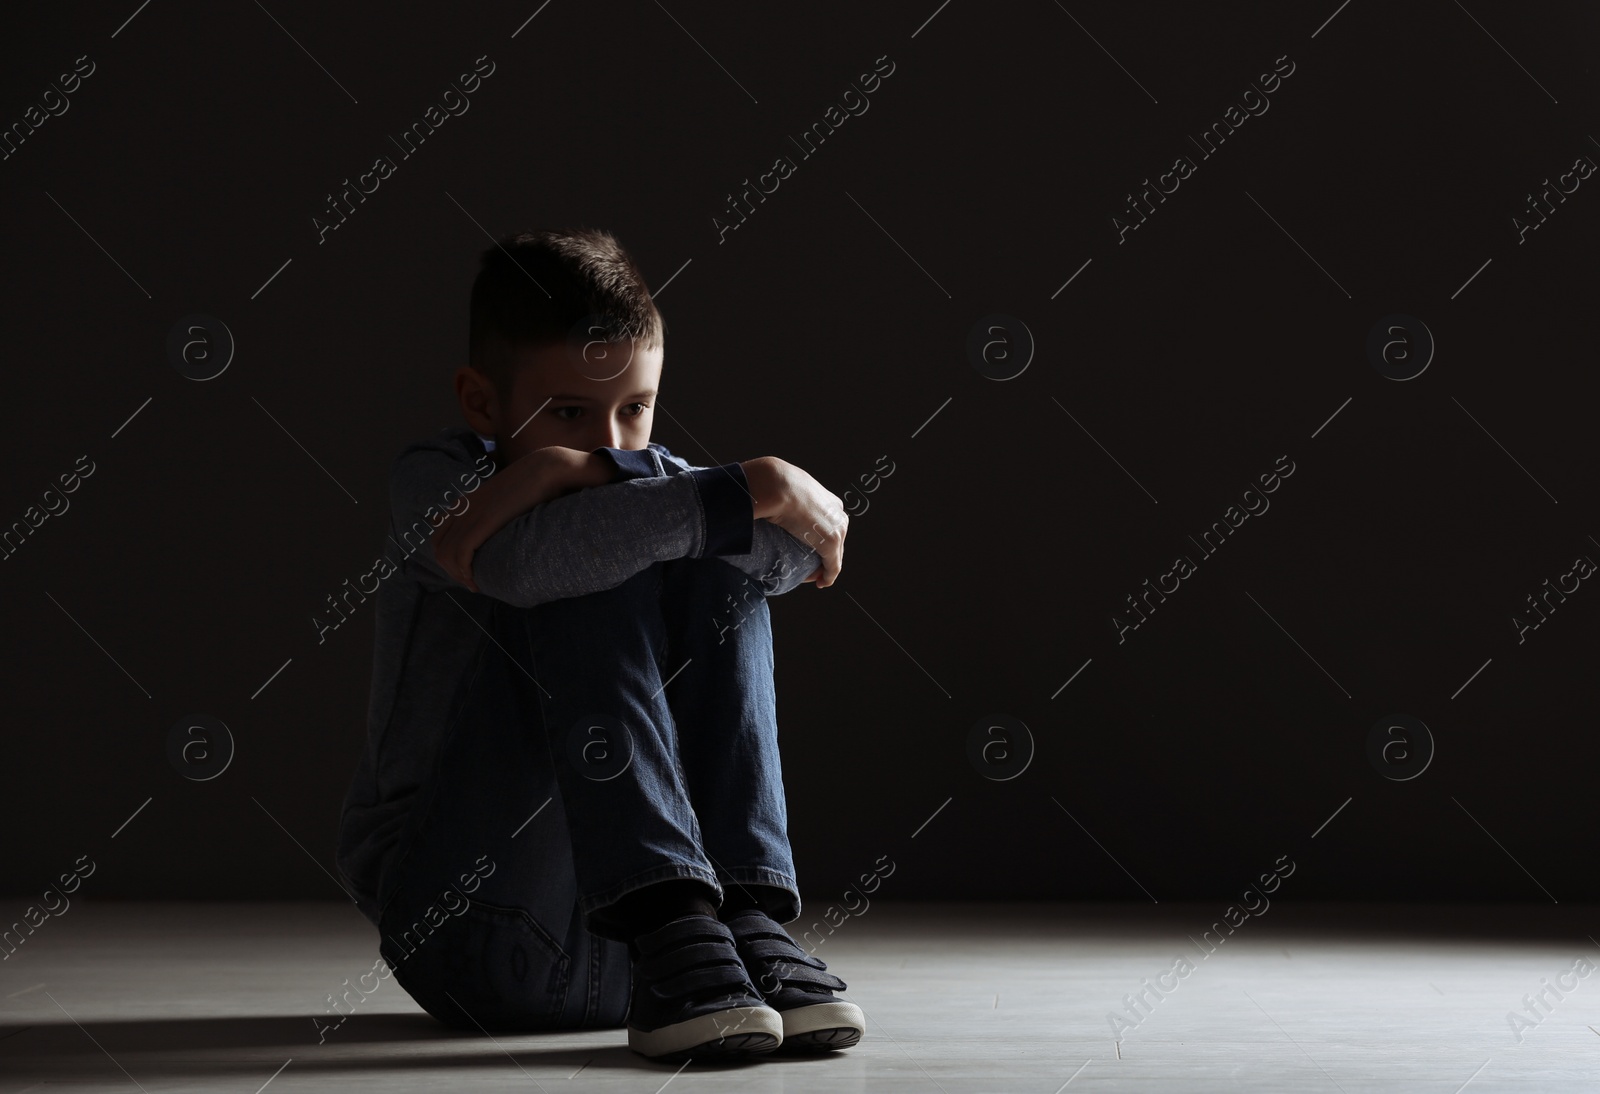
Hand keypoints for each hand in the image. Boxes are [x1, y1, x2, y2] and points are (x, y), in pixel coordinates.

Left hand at [432, 447, 609, 590]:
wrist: (547, 468)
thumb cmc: (536, 483)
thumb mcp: (508, 497)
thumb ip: (499, 509)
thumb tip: (507, 524)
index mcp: (467, 501)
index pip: (440, 533)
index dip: (449, 556)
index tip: (467, 570)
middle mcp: (463, 508)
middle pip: (439, 546)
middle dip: (450, 570)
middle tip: (471, 583)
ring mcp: (471, 514)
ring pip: (446, 553)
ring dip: (458, 575)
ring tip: (474, 586)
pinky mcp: (483, 522)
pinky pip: (461, 553)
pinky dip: (465, 572)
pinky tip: (476, 581)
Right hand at [742, 456, 848, 586]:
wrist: (776, 485)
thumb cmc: (771, 483)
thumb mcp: (779, 489)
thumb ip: (777, 498)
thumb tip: (755, 501)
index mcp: (827, 499)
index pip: (829, 523)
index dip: (820, 539)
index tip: (809, 549)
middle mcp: (837, 513)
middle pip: (836, 540)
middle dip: (824, 556)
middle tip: (809, 568)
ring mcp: (836, 528)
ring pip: (835, 555)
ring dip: (823, 568)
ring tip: (810, 577)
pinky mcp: (831, 542)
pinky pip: (833, 566)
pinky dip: (828, 577)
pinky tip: (821, 583)